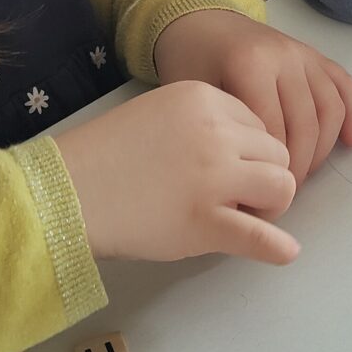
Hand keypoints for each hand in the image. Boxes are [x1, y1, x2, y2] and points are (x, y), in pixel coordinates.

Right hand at [56, 80, 299, 265]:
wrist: (68, 191)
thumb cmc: (106, 155)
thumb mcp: (159, 113)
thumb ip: (203, 124)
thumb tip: (243, 155)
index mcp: (203, 99)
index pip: (257, 123)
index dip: (247, 150)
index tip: (224, 168)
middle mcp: (216, 132)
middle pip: (276, 152)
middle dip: (262, 175)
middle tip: (233, 196)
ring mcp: (214, 177)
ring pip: (282, 186)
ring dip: (270, 204)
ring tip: (243, 216)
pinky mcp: (207, 221)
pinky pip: (260, 236)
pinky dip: (277, 247)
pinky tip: (284, 252)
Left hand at [152, 9, 351, 185]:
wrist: (200, 20)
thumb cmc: (191, 62)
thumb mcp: (193, 97)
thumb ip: (221, 132)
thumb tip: (242, 183)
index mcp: (251, 65)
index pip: (274, 132)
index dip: (270, 170)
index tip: (259, 196)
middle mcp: (284, 56)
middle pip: (306, 125)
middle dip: (298, 167)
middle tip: (282, 192)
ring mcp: (303, 54)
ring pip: (331, 110)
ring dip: (323, 149)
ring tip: (304, 174)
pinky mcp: (315, 55)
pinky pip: (344, 85)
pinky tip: (348, 143)